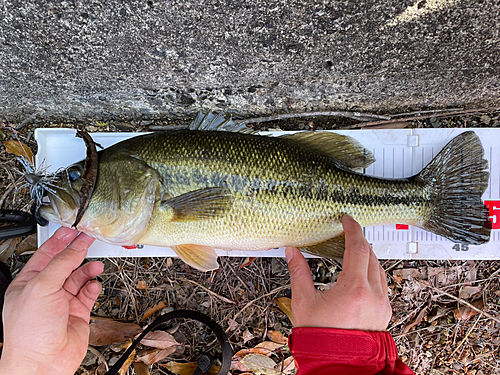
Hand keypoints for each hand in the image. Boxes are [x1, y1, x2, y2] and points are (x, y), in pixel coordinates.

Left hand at [0, 227, 103, 374]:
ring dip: (88, 269)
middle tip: (90, 239)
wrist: (43, 363)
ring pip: (79, 278)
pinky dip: (93, 286)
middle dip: (77, 252)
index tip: (72, 230)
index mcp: (29, 283)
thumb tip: (75, 247)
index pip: (46, 255)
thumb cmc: (30, 331)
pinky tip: (94, 284)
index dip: (60, 241)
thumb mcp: (42, 287)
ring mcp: (62, 303)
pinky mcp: (77, 313)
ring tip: (96, 264)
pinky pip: (88, 293)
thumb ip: (61, 263)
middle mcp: (45, 291)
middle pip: (65, 264)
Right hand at [286, 215, 390, 330]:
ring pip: (380, 269)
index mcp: (354, 289)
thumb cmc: (321, 339)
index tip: (347, 219)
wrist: (337, 365)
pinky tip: (361, 275)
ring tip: (353, 252)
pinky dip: (372, 273)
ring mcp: (382, 305)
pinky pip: (383, 284)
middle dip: (360, 241)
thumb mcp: (304, 302)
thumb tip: (292, 253)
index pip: (358, 248)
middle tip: (348, 233)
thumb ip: (299, 273)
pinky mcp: (384, 313)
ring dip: (368, 257)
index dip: (352, 229)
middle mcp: (373, 295)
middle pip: (371, 256)